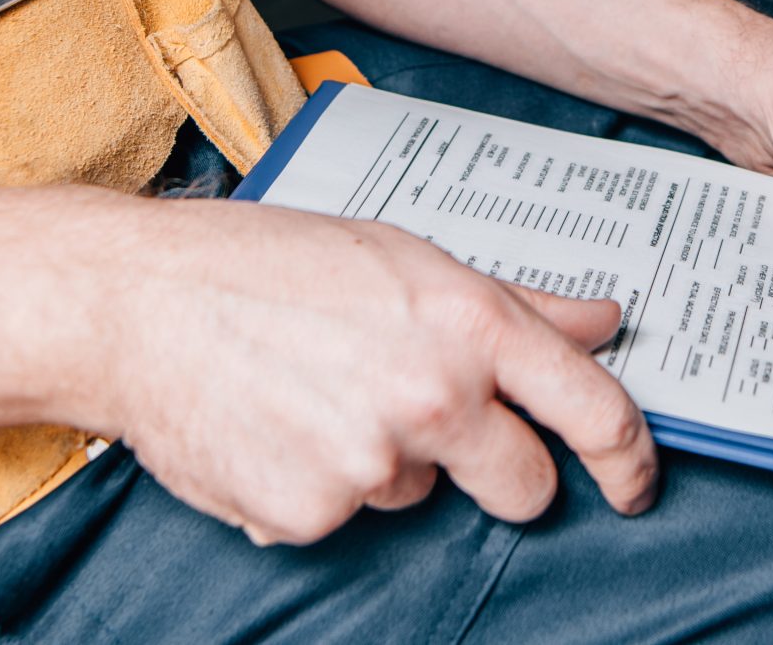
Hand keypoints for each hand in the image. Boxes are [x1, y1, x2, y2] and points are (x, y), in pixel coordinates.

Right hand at [94, 201, 658, 544]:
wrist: (138, 302)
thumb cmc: (267, 263)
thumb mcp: (407, 256)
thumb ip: (515, 302)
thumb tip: (602, 320)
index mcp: (470, 322)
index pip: (591, 409)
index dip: (629, 458)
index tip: (634, 482)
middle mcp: (434, 395)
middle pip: (525, 486)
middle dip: (501, 472)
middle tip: (435, 425)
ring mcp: (372, 462)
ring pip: (420, 494)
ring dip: (386, 460)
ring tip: (316, 390)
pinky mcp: (311, 513)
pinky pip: (345, 516)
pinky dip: (318, 484)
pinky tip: (276, 426)